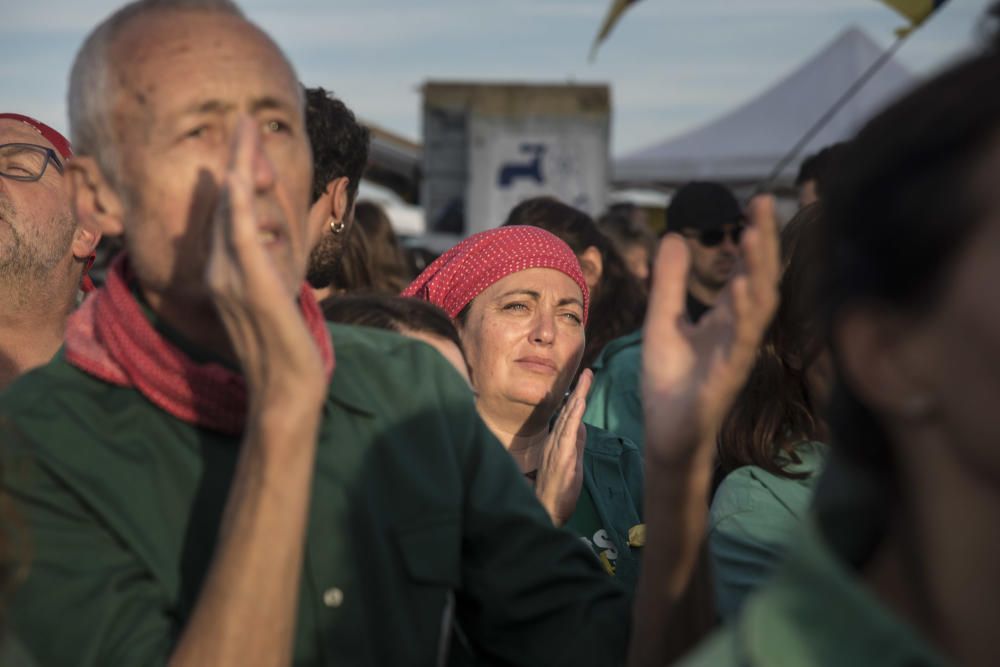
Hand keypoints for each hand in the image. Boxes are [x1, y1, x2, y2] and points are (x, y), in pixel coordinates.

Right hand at [205, 117, 325, 405]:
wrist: (286, 391)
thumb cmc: (285, 352)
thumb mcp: (278, 304)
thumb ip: (272, 276)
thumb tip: (277, 257)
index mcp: (226, 275)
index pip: (229, 216)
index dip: (238, 178)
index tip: (249, 148)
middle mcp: (221, 272)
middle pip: (226, 203)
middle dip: (237, 159)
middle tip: (247, 121)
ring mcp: (232, 279)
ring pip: (231, 209)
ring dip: (239, 165)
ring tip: (246, 127)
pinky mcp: (253, 286)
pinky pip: (241, 237)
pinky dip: (240, 203)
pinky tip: (242, 175)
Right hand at [535, 369, 592, 525]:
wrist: (548, 510)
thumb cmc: (559, 491)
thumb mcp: (573, 463)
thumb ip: (577, 443)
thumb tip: (582, 424)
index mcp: (559, 442)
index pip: (570, 415)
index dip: (578, 397)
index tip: (586, 379)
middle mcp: (556, 441)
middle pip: (569, 411)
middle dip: (580, 390)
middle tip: (588, 371)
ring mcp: (557, 448)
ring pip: (569, 419)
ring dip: (578, 399)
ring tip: (585, 381)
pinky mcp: (561, 458)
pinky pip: (568, 434)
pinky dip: (573, 418)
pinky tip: (579, 405)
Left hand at [642, 196, 779, 468]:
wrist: (664, 432)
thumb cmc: (669, 380)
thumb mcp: (662, 321)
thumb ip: (669, 283)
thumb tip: (676, 235)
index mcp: (725, 318)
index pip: (746, 269)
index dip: (753, 237)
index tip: (757, 201)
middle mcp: (738, 331)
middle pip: (761, 279)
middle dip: (765, 242)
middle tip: (766, 202)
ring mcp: (737, 353)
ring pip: (758, 307)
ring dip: (759, 271)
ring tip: (756, 234)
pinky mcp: (728, 376)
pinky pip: (741, 342)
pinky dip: (743, 315)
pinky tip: (741, 289)